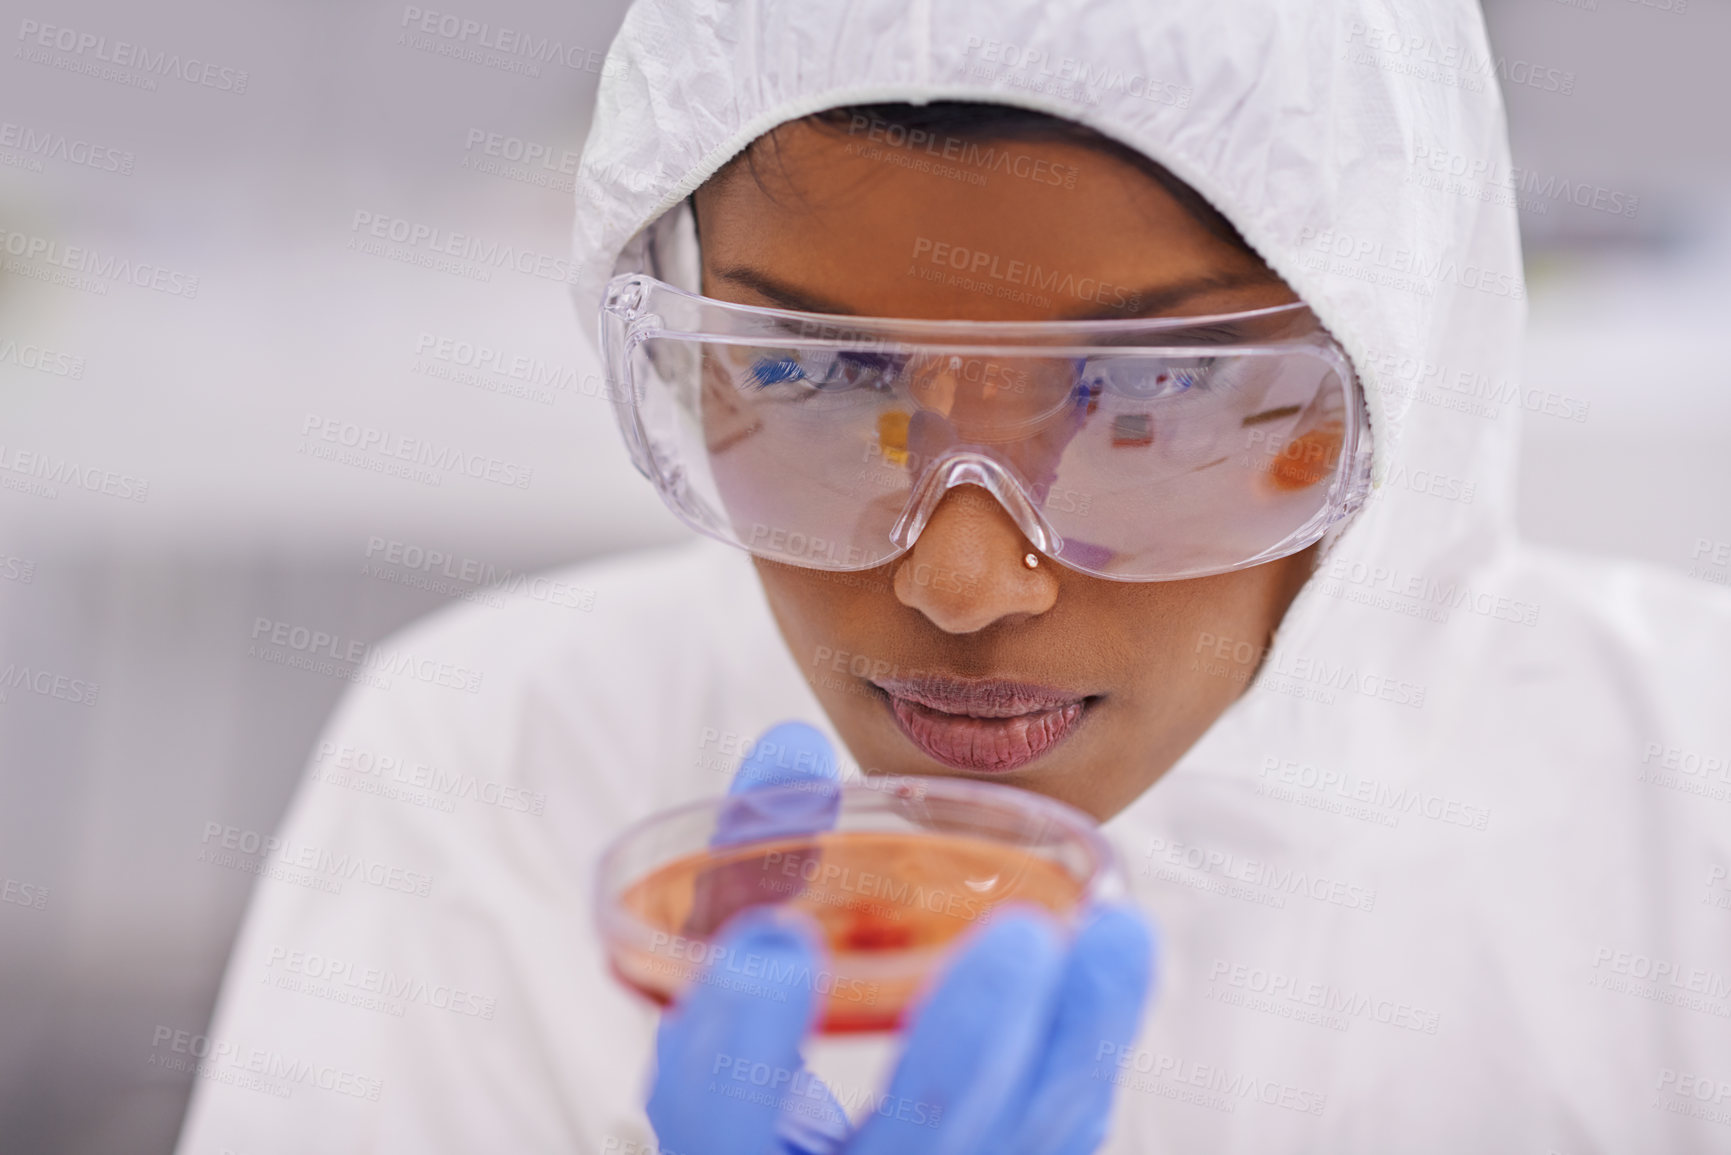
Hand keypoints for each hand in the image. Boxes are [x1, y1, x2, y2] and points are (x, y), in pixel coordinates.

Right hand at [646, 723, 1156, 1154]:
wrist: (801, 1152)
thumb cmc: (752, 1057)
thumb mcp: (720, 973)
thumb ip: (749, 862)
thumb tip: (794, 748)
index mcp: (724, 1151)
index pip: (717, 1120)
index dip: (738, 1043)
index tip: (771, 947)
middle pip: (912, 1148)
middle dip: (966, 1041)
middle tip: (1019, 937)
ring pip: (1014, 1147)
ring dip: (1072, 1037)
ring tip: (1115, 933)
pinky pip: (1057, 1136)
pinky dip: (1084, 1050)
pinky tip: (1111, 964)